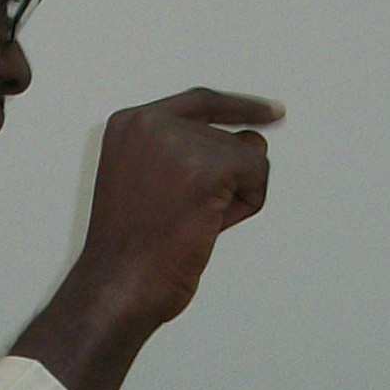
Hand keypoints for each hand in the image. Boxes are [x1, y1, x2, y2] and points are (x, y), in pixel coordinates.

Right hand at [78, 90, 280, 323]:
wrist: (117, 287)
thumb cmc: (130, 252)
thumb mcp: (147, 183)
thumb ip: (190, 154)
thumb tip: (255, 141)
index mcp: (130, 124)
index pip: (200, 102)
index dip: (239, 108)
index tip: (271, 112)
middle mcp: (150, 122)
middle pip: (228, 137)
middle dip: (225, 180)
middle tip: (189, 218)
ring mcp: (178, 142)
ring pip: (247, 154)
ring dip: (234, 195)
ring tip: (192, 223)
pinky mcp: (207, 167)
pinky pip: (258, 173)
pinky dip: (247, 204)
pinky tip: (210, 226)